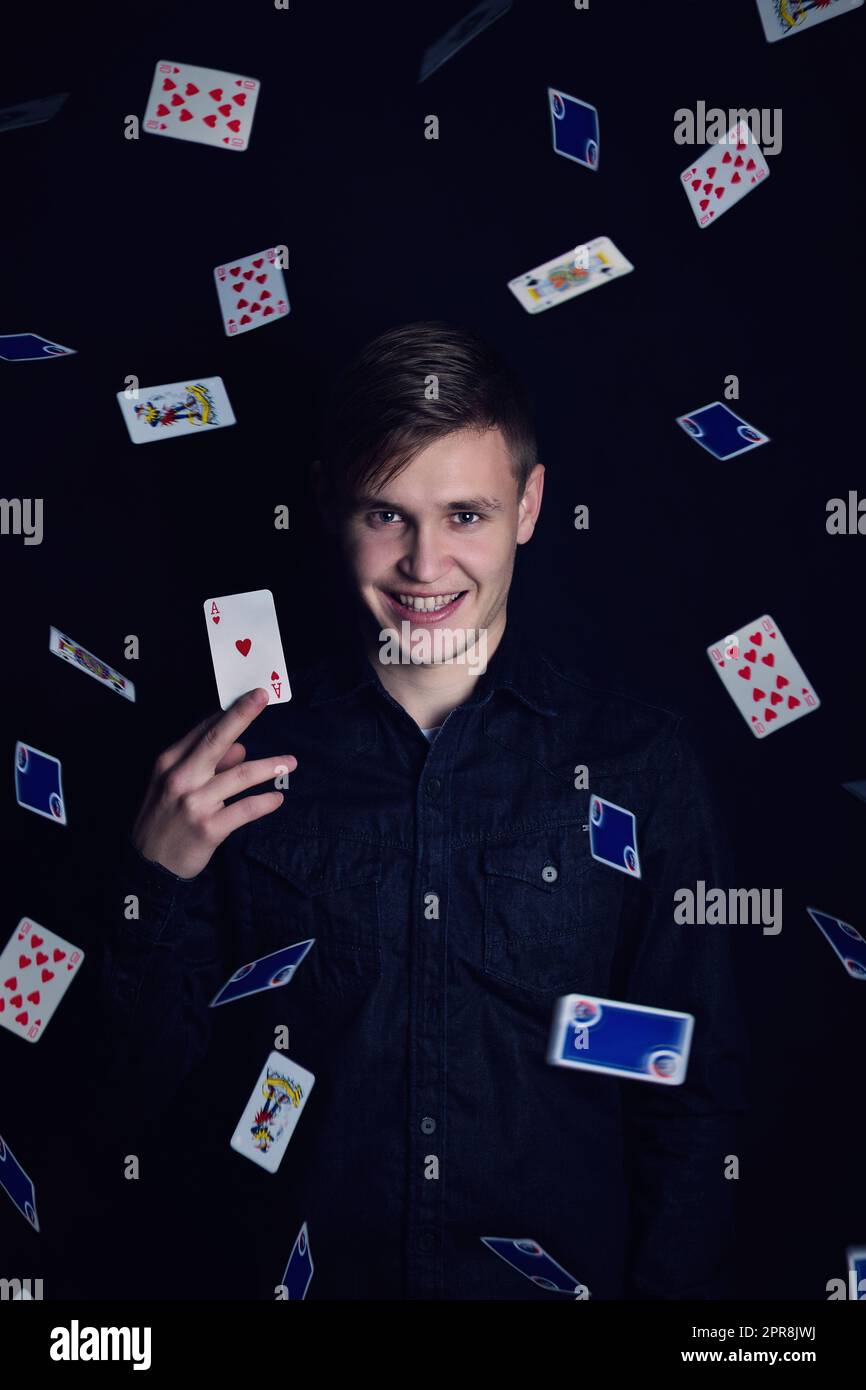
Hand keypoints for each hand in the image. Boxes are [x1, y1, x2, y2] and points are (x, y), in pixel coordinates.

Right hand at [131, 688, 295, 879]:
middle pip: (217, 740)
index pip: (203, 730)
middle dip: (241, 715)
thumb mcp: (174, 786)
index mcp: (170, 762)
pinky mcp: (209, 828)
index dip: (228, 711)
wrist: (148, 866)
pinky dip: (265, 802)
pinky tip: (278, 799)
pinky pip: (245, 809)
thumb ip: (206, 765)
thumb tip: (241, 748)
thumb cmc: (163, 820)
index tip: (249, 695)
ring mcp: (195, 803)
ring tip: (289, 762)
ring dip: (269, 766)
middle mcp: (181, 778)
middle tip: (262, 696)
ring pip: (240, 775)